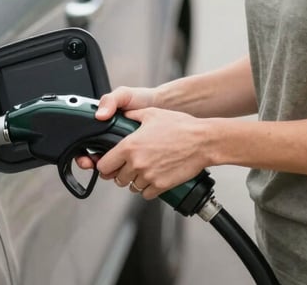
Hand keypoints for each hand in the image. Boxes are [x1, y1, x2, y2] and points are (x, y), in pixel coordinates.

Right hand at [74, 86, 155, 170]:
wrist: (162, 106)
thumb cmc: (141, 99)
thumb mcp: (123, 95)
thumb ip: (109, 100)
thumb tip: (99, 115)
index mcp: (102, 123)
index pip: (84, 140)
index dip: (81, 151)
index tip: (84, 157)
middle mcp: (108, 135)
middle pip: (92, 156)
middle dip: (90, 163)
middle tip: (94, 164)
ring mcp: (120, 146)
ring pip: (107, 164)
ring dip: (106, 168)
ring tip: (111, 166)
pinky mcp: (132, 154)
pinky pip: (123, 165)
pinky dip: (122, 168)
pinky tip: (125, 166)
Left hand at [95, 107, 209, 199]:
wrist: (202, 141)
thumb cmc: (180, 126)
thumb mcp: (152, 114)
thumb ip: (133, 115)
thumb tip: (124, 115)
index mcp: (130, 146)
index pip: (104, 166)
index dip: (105, 165)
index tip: (109, 163)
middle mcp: (136, 163)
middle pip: (116, 179)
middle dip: (121, 173)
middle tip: (129, 166)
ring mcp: (148, 176)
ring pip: (131, 187)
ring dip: (135, 181)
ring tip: (144, 170)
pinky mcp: (161, 185)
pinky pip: (146, 194)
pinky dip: (148, 188)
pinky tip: (154, 177)